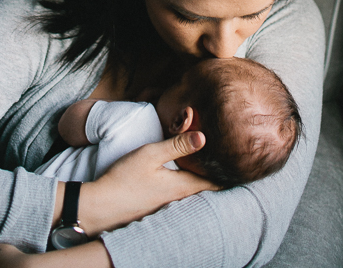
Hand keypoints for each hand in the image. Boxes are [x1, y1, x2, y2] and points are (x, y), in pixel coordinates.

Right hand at [77, 130, 217, 236]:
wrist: (101, 206)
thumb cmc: (125, 178)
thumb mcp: (151, 154)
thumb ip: (177, 145)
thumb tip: (205, 137)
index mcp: (180, 187)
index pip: (213, 182)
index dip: (228, 174)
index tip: (241, 165)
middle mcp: (177, 199)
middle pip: (204, 188)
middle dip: (217, 177)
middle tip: (231, 165)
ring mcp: (165, 205)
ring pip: (191, 191)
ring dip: (201, 180)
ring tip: (212, 168)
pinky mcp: (154, 205)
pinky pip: (178, 194)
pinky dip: (187, 184)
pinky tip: (182, 176)